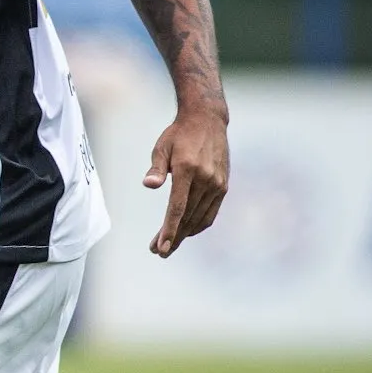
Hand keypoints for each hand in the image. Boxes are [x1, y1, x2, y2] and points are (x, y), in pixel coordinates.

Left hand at [144, 107, 228, 256]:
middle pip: (187, 218)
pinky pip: (211, 212)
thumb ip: (156, 168)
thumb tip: (149, 185)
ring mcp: (217, 184)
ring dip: (184, 234)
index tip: (161, 246)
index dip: (169, 230)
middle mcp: (206, 180)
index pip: (177, 208)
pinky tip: (187, 232)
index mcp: (188, 171)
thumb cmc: (179, 134)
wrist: (208, 120)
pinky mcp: (223, 185)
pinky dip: (199, 224)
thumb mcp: (162, 147)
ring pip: (199, 218)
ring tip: (168, 245)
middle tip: (158, 252)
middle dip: (173, 237)